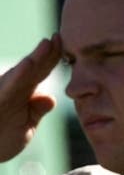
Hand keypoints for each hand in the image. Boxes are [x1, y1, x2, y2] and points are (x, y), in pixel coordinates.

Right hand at [0, 37, 60, 162]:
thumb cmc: (0, 139)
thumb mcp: (25, 126)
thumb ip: (37, 111)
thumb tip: (50, 97)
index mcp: (23, 91)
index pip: (42, 71)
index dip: (54, 57)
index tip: (66, 41)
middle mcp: (12, 88)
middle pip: (34, 67)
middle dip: (48, 52)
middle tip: (60, 35)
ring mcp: (3, 93)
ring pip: (22, 74)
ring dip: (35, 58)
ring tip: (48, 44)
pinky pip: (8, 88)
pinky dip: (19, 77)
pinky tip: (29, 65)